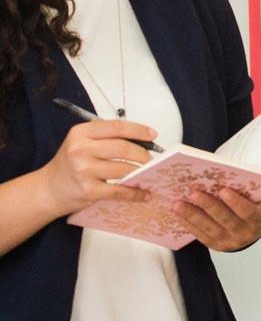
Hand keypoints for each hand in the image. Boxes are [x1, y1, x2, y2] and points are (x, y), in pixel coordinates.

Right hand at [39, 120, 154, 214]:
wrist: (48, 189)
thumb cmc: (69, 164)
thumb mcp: (81, 143)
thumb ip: (106, 139)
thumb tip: (142, 142)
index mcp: (80, 133)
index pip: (116, 127)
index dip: (138, 130)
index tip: (152, 135)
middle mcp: (80, 149)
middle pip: (123, 148)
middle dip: (143, 155)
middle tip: (152, 160)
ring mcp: (84, 170)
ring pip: (124, 169)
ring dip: (141, 172)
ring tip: (150, 174)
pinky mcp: (89, 190)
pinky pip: (119, 190)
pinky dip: (135, 193)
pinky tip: (144, 194)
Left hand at [171, 190, 260, 251]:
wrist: (255, 229)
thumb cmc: (254, 205)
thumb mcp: (257, 197)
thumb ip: (245, 189)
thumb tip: (221, 176)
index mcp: (258, 218)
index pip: (247, 211)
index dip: (235, 202)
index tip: (223, 190)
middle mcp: (245, 233)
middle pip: (225, 220)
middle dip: (208, 206)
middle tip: (194, 194)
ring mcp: (230, 241)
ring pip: (209, 228)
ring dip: (192, 215)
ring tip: (178, 204)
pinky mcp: (216, 245)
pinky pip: (201, 235)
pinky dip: (188, 224)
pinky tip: (178, 214)